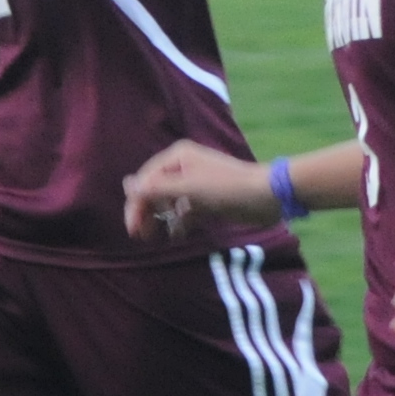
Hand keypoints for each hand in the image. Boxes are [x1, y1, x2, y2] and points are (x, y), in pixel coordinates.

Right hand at [122, 142, 284, 240]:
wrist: (268, 195)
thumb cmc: (226, 187)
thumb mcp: (188, 187)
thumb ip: (156, 187)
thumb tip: (126, 184)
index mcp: (176, 158)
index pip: (145, 180)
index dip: (136, 204)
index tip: (133, 228)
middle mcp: (183, 168)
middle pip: (154, 191)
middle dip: (146, 212)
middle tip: (140, 235)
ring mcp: (195, 184)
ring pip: (168, 203)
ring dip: (161, 219)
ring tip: (156, 237)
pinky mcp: (206, 200)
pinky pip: (184, 211)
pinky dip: (179, 223)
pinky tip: (178, 234)